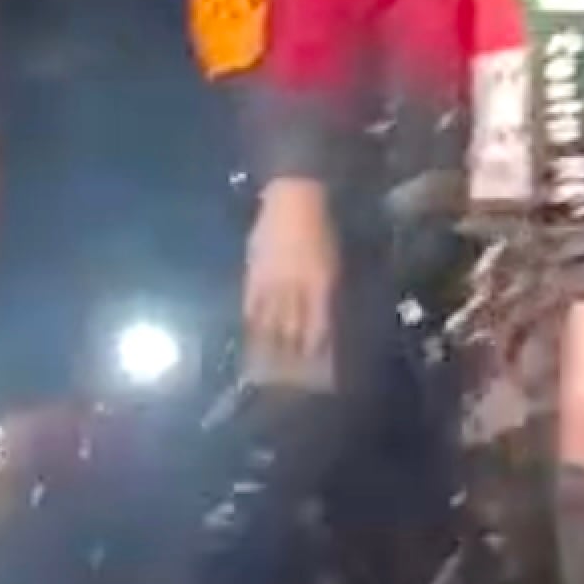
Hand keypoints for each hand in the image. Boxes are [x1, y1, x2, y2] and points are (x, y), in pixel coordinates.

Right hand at [243, 178, 339, 383]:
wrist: (294, 199)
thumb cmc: (321, 229)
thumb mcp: (333, 264)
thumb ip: (327, 294)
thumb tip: (325, 324)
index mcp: (321, 287)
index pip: (318, 330)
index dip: (318, 354)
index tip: (319, 375)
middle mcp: (296, 290)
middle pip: (293, 333)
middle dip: (293, 360)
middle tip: (291, 384)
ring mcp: (272, 284)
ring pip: (270, 325)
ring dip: (270, 350)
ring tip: (268, 372)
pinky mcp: (254, 275)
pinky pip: (252, 307)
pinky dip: (252, 326)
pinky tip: (251, 338)